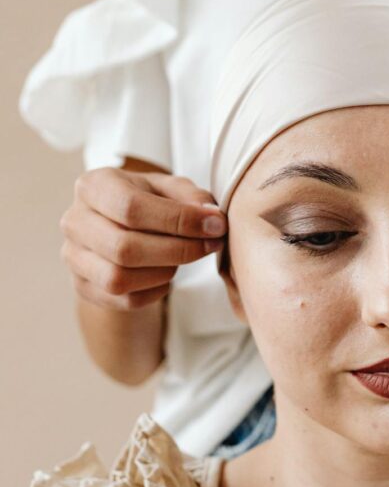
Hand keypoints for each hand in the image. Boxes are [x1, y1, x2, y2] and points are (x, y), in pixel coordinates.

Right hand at [60, 169, 227, 309]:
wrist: (119, 226)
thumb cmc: (148, 202)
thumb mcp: (169, 188)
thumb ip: (192, 197)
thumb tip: (212, 219)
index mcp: (93, 186)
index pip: (131, 207)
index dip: (179, 220)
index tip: (215, 225)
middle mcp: (74, 221)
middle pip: (124, 248)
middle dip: (178, 250)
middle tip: (211, 245)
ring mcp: (73, 257)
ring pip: (119, 279)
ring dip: (165, 272)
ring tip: (185, 257)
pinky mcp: (83, 286)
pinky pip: (122, 300)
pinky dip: (154, 290)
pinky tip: (166, 274)